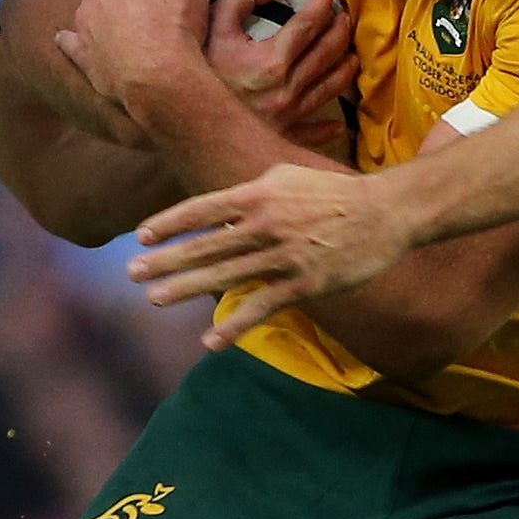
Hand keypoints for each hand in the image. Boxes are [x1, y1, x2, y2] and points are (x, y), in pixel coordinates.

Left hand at [126, 161, 413, 342]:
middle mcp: (266, 225)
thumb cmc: (332, 193)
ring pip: (226, 276)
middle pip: (206, 245)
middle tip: (132, 273)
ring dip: (186, 289)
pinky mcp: (305, 284)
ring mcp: (285, 256)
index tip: (141, 237)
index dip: (169, 224)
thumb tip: (215, 212)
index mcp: (259, 195)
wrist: (385, 212)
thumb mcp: (286, 178)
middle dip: (166, 261)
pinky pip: (262, 308)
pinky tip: (210, 341)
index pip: (203, 209)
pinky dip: (235, 326)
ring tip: (155, 298)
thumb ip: (249, 193)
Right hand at [206, 0, 354, 144]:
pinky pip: (312, 134)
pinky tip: (337, 123)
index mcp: (273, 60)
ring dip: (344, 71)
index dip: (321, 7)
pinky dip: (328, 128)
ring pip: (328, 89)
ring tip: (351, 57)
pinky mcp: (281, 138)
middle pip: (325, 55)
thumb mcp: (213, 26)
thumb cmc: (199, 72)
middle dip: (339, 33)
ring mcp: (287, 116)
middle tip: (344, 19)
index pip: (308, 26)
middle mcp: (287, 89)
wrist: (190, 122)